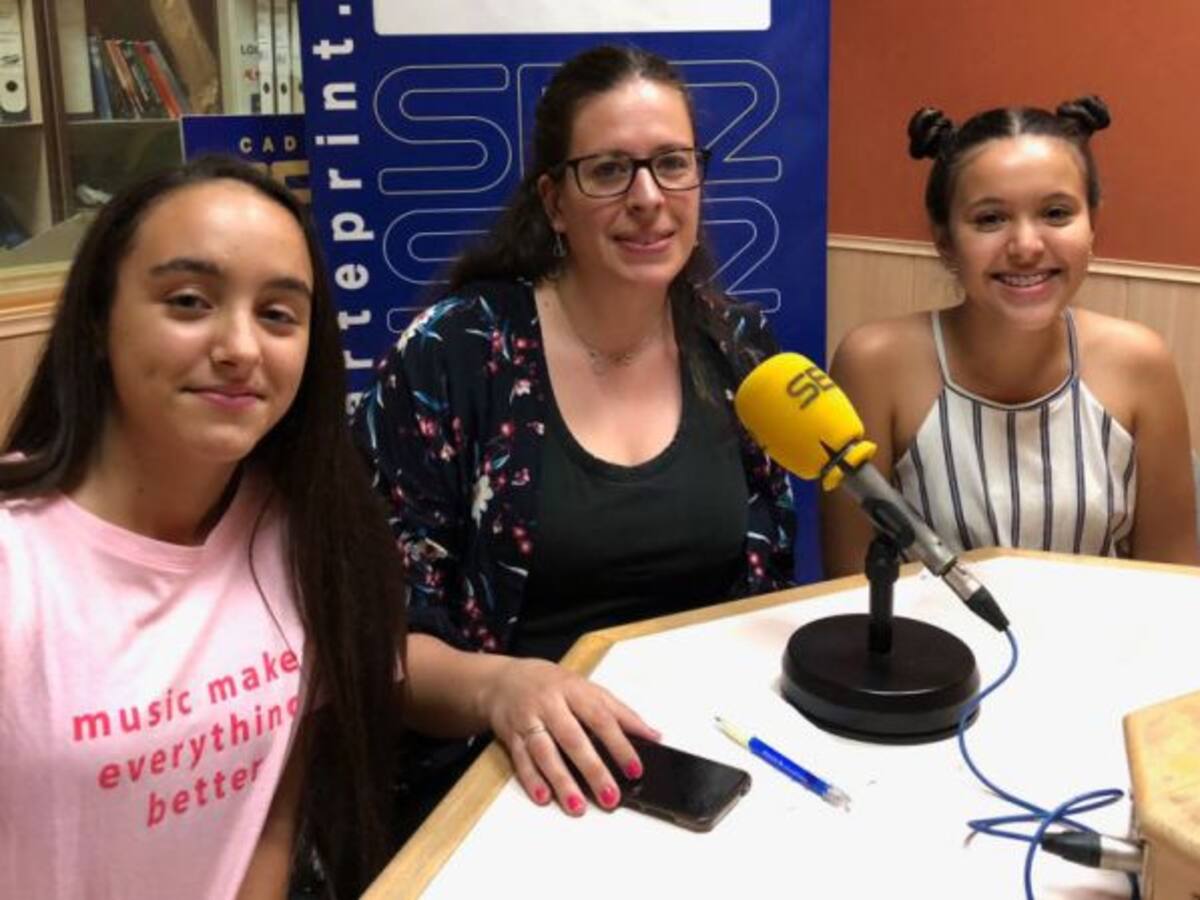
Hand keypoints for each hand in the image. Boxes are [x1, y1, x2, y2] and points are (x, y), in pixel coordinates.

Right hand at [480, 657, 659, 815]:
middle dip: (592, 770)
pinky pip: (521, 760)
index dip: (619, 744)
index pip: (601, 718)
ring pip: (545, 752)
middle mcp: (550, 704)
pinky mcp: (511, 736)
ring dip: (561, 781)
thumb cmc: (552, 685)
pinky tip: (544, 797)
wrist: (504, 680)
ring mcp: (528, 720)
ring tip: (577, 806)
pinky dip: (532, 780)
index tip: (634, 769)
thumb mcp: (588, 690)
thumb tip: (654, 735)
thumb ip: (620, 713)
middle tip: (610, 796)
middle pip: (573, 738)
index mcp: (574, 690)